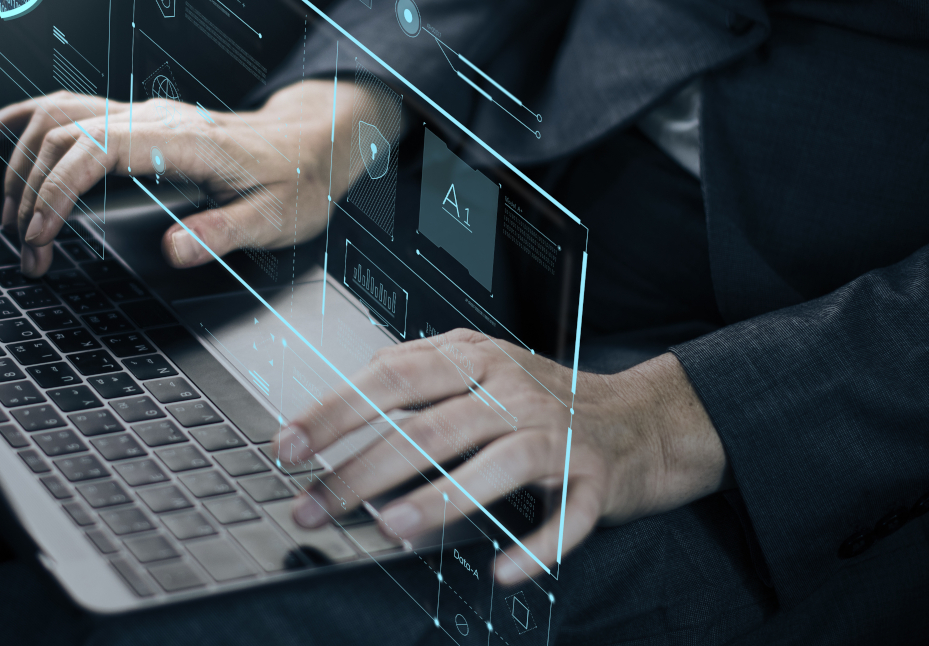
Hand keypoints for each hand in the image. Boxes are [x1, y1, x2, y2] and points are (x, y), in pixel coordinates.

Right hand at [0, 81, 366, 274]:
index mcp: (186, 141)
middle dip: (31, 192)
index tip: (40, 235)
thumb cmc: (296, 182)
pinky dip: (25, 119)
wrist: (314, 146)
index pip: (96, 150)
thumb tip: (175, 251)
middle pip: (65, 135)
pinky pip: (71, 108)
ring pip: (59, 118)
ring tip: (10, 217)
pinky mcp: (141, 121)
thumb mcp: (274, 219)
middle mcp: (158, 118)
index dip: (57, 190)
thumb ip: (225, 234)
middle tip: (27, 251)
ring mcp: (146, 115)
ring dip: (22, 165)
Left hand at [274, 330, 729, 584]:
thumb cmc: (541, 402)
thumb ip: (416, 387)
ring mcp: (556, 432)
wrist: (640, 418)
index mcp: (473, 358)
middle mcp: (511, 389)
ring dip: (438, 499)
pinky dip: (536, 546)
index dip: (337, 411)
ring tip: (389, 529)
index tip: (289, 446)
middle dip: (363, 469)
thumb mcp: (478, 374)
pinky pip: (567, 516)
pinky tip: (501, 569)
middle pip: (429, 426)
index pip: (392, 378)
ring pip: (493, 464)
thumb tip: (337, 426)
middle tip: (316, 504)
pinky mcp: (597, 477)